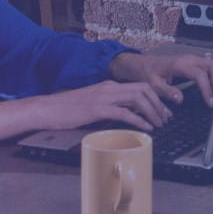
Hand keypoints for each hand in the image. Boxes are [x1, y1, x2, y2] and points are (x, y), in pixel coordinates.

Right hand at [40, 80, 177, 131]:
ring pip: (138, 98)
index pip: (140, 86)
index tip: (163, 110)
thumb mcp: (93, 104)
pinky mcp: (97, 108)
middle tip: (166, 118)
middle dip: (159, 103)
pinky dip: (139, 120)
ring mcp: (103, 97)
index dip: (156, 97)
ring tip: (159, 124)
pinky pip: (125, 112)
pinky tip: (146, 128)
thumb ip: (110, 106)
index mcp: (109, 86)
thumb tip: (127, 116)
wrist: (46, 109)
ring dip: (152, 111)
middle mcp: (109, 87)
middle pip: (144, 89)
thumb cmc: (67, 109)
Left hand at [111, 51, 212, 103]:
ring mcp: (195, 59)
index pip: (200, 75)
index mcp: (180, 65)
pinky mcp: (197, 62)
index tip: (209, 102)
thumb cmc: (148, 74)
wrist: (145, 64)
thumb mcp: (153, 85)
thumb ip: (167, 91)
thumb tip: (180, 99)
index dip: (207, 89)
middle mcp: (190, 59)